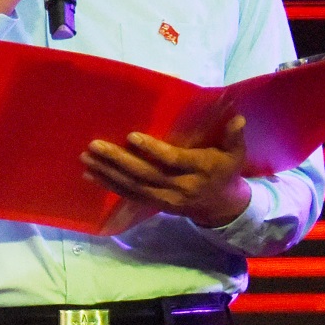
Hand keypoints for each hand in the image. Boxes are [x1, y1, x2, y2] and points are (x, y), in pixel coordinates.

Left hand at [84, 116, 252, 226]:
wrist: (220, 206)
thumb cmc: (225, 171)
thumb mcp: (236, 154)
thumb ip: (234, 137)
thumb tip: (237, 119)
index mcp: (200, 170)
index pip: (173, 161)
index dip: (153, 150)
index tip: (131, 136)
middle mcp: (180, 186)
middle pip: (145, 174)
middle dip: (118, 160)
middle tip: (95, 146)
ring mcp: (164, 198)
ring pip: (132, 186)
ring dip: (107, 173)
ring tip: (86, 158)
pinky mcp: (154, 204)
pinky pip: (128, 195)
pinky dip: (108, 185)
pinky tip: (89, 175)